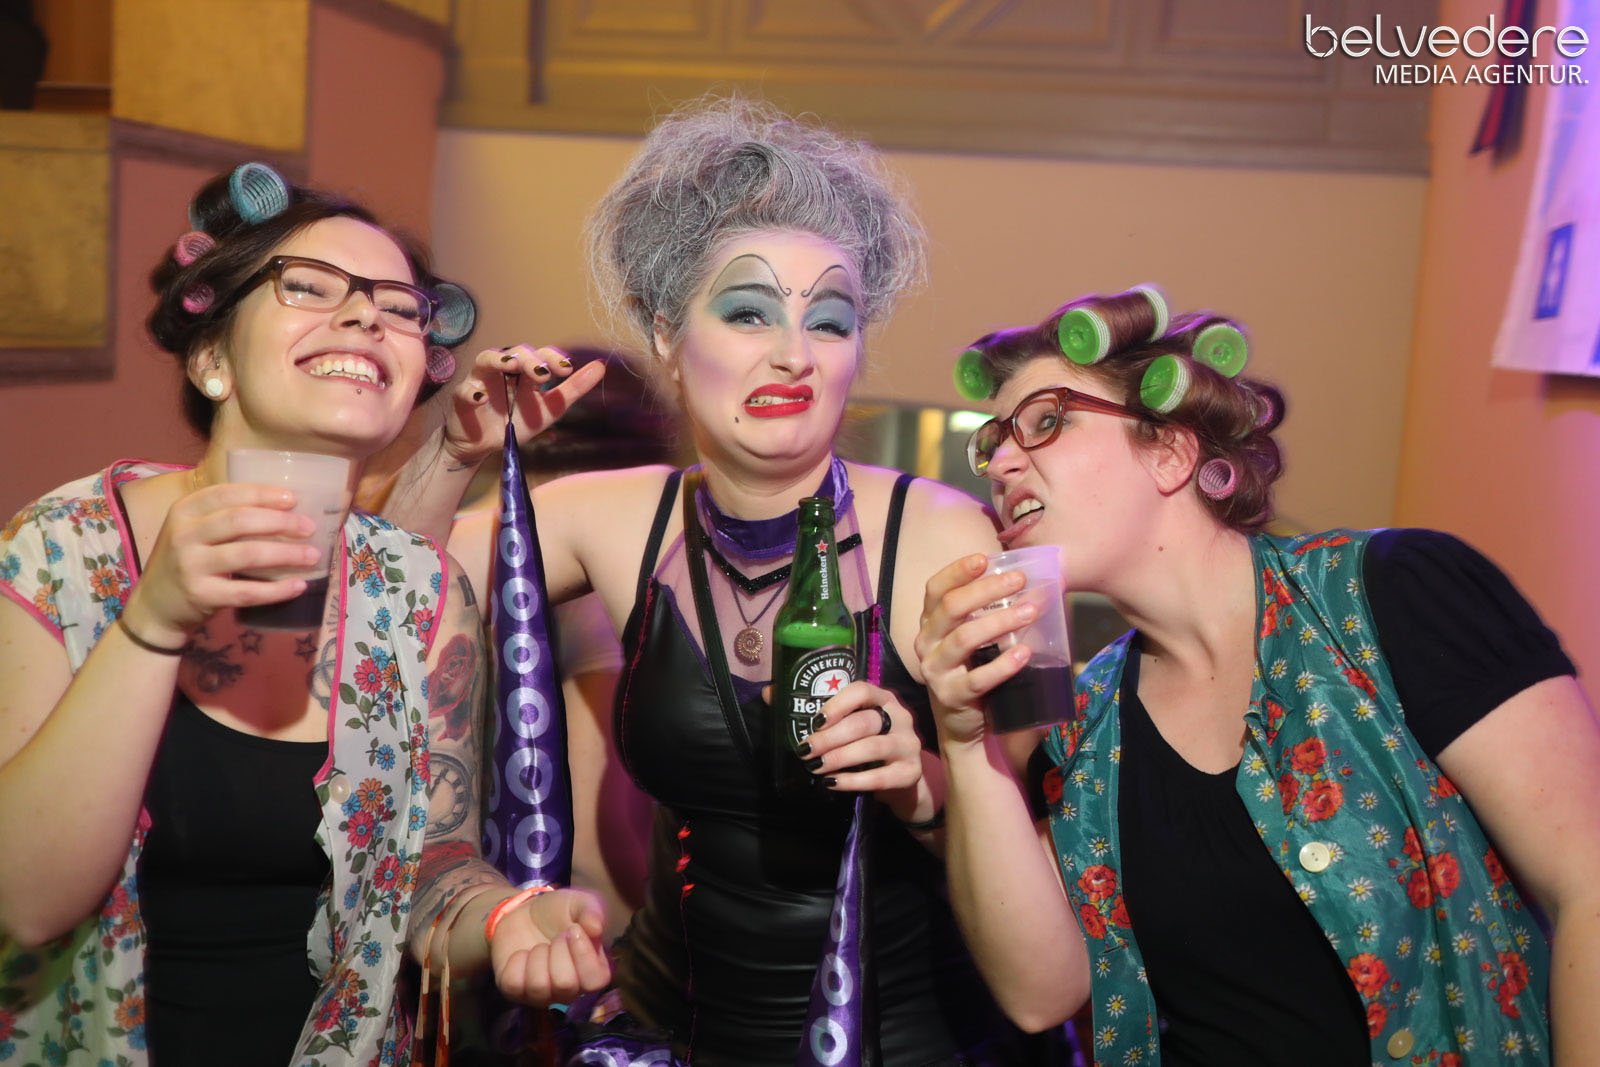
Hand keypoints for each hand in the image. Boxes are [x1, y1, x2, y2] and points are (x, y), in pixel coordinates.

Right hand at [121, 482, 317, 647]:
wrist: (154, 607)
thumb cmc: (186, 560)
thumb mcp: (193, 530)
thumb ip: (224, 516)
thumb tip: (284, 505)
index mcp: (184, 511)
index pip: (226, 494)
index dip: (262, 494)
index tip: (293, 498)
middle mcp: (184, 534)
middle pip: (240, 521)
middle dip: (281, 522)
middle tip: (309, 527)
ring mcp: (191, 565)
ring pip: (247, 554)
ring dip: (286, 554)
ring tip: (313, 555)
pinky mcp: (201, 595)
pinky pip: (247, 592)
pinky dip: (276, 589)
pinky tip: (298, 586)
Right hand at [441, 344, 605, 467]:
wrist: (486, 447)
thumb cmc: (518, 421)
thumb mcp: (551, 408)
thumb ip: (573, 389)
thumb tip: (602, 366)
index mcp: (525, 370)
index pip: (540, 354)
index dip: (552, 357)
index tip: (567, 369)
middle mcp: (503, 369)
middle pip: (515, 352)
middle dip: (529, 359)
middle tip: (543, 373)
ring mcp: (481, 380)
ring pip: (486, 359)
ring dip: (499, 360)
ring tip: (510, 366)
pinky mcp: (463, 398)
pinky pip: (464, 391)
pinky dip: (472, 392)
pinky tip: (482, 397)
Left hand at [488, 887, 612, 1005]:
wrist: (524, 912)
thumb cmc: (559, 912)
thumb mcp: (579, 902)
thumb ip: (592, 911)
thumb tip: (596, 928)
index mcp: (592, 972)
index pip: (595, 981)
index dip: (584, 955)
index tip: (574, 930)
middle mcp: (569, 990)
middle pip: (565, 985)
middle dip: (558, 951)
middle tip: (556, 937)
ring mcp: (541, 994)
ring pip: (539, 986)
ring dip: (537, 956)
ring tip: (539, 945)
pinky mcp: (515, 991)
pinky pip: (513, 984)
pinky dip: (516, 962)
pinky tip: (522, 953)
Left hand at [803, 681, 926, 814]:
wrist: (901, 780)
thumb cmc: (871, 748)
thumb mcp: (860, 729)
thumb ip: (841, 724)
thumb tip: (808, 735)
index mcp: (885, 700)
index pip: (862, 691)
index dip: (837, 705)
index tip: (815, 722)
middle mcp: (900, 718)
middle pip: (863, 723)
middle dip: (830, 737)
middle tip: (807, 751)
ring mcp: (908, 745)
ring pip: (871, 747)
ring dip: (838, 757)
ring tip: (816, 767)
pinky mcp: (911, 772)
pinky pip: (878, 777)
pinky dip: (851, 781)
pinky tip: (832, 782)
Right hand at [914, 554, 1035, 747]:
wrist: (962, 724)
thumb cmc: (972, 670)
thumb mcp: (971, 638)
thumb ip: (987, 613)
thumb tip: (1030, 586)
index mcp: (930, 623)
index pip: (935, 589)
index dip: (957, 571)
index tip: (984, 558)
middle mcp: (926, 643)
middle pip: (951, 607)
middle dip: (987, 590)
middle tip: (1020, 581)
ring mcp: (935, 670)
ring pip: (964, 638)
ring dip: (1000, 622)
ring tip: (1030, 612)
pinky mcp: (950, 696)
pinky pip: (978, 678)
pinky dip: (1003, 665)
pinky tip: (1024, 654)